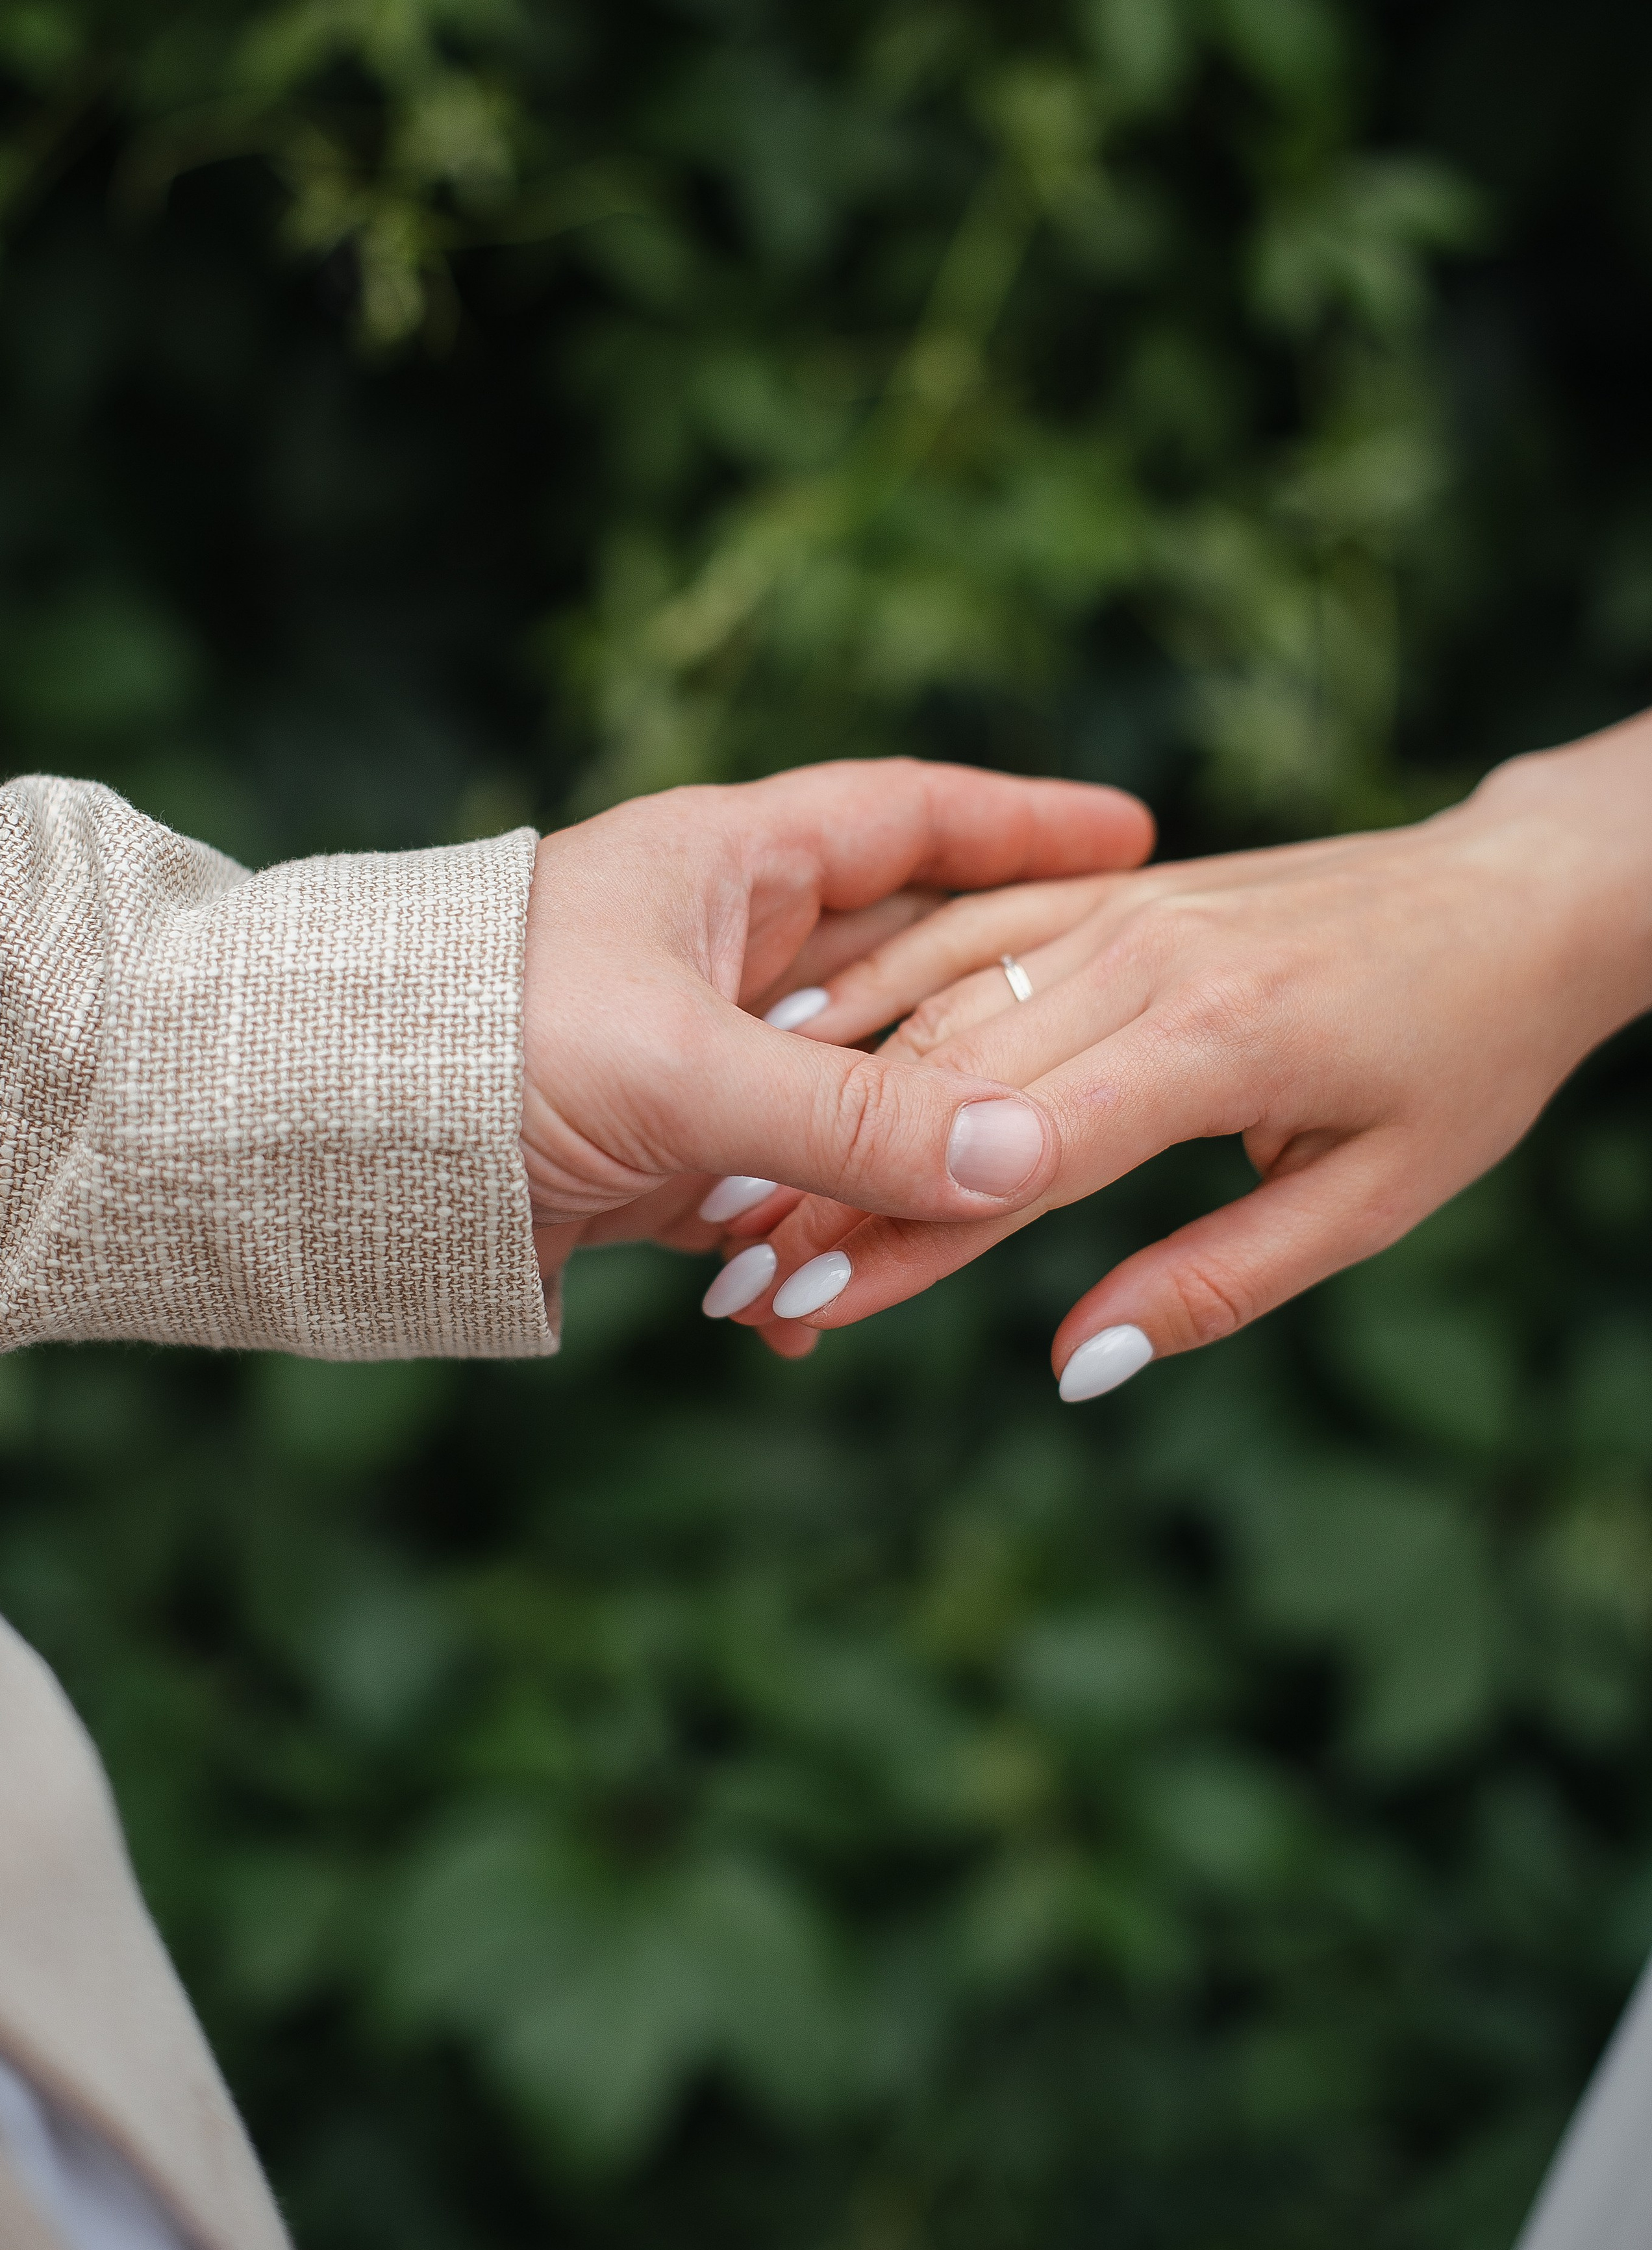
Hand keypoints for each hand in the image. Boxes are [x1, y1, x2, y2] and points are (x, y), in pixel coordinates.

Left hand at [518, 759, 1154, 1334]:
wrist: (313, 1139)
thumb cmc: (480, 1038)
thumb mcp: (682, 1065)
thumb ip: (853, 1115)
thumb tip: (1025, 1155)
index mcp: (726, 863)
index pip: (910, 819)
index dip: (1023, 824)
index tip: (1132, 832)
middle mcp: (724, 946)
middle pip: (906, 963)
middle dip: (1000, 1006)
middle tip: (1118, 1025)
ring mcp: (701, 1053)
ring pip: (854, 1094)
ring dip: (909, 1154)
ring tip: (1005, 1192)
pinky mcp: (668, 1154)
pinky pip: (786, 1188)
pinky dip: (821, 1236)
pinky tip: (844, 1291)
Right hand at [709, 719, 1651, 1394]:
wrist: (1512, 899)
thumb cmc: (1461, 1063)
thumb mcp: (1372, 1202)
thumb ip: (1216, 1284)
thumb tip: (1073, 1365)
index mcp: (1221, 1041)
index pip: (1021, 1155)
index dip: (905, 1236)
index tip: (806, 1308)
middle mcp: (1152, 957)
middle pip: (950, 1081)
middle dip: (835, 1185)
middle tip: (739, 1284)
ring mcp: (1124, 905)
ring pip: (936, 997)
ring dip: (828, 1090)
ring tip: (737, 1180)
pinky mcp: (1111, 884)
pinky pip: (963, 921)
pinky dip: (871, 979)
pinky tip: (792, 1028)